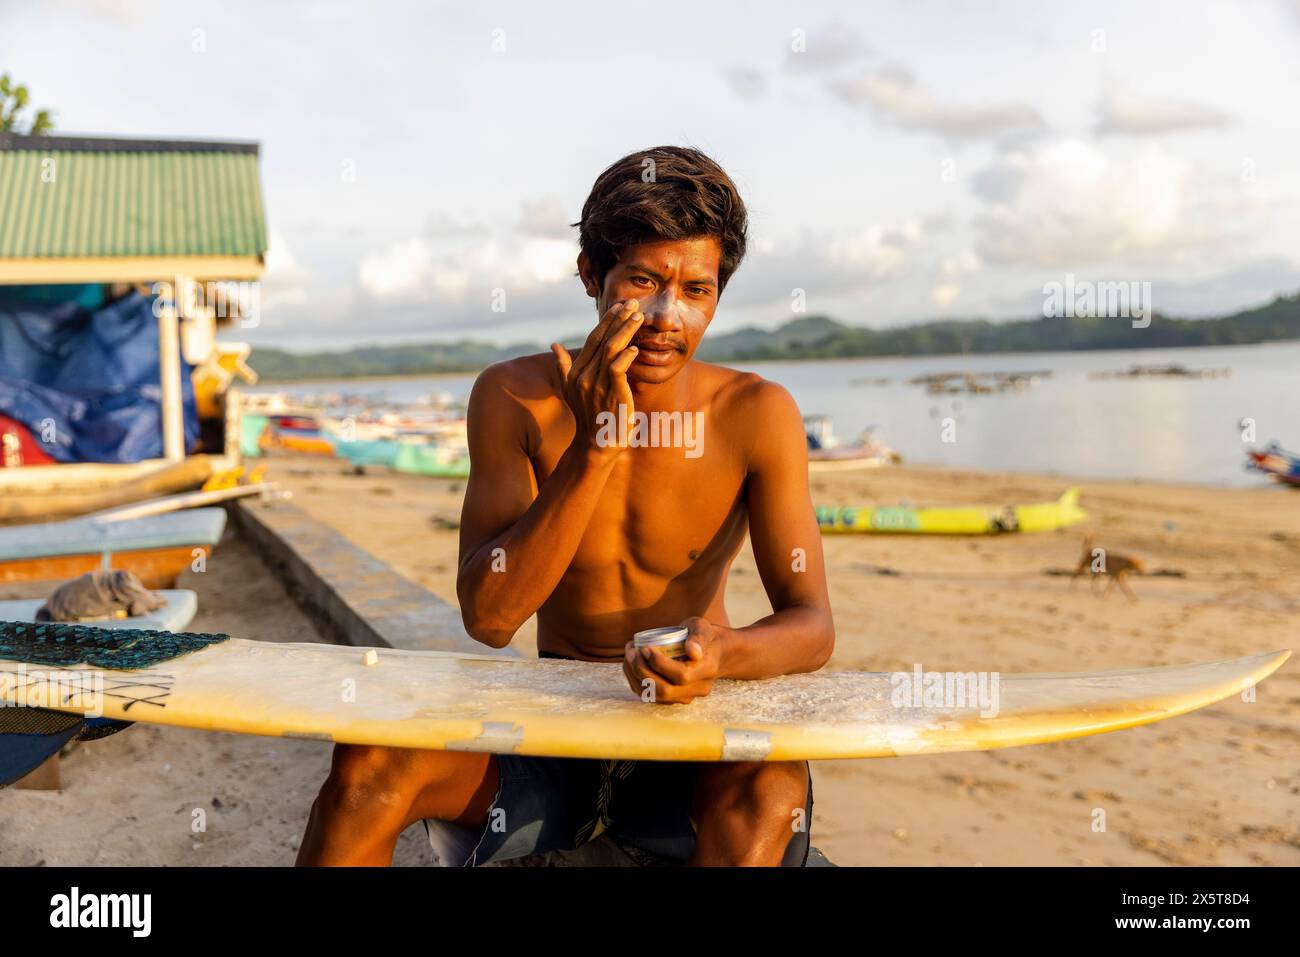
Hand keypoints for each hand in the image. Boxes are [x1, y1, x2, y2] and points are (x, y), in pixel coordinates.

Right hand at [551, 299, 642, 458]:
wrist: (595, 444)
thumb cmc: (589, 416)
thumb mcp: (570, 390)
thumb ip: (563, 366)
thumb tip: (554, 345)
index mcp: (576, 372)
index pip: (592, 340)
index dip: (606, 321)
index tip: (619, 306)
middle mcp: (584, 376)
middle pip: (602, 340)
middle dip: (618, 319)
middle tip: (632, 303)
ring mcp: (596, 386)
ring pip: (611, 351)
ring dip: (626, 332)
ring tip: (638, 317)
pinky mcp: (610, 395)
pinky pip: (617, 371)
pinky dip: (626, 358)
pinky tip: (635, 348)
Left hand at [622, 617, 723, 704]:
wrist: (712, 653)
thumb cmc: (705, 636)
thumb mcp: (704, 628)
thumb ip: (699, 637)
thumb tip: (693, 651)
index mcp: (707, 670)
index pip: (681, 675)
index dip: (660, 664)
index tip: (646, 648)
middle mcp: (698, 688)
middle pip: (665, 690)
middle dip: (643, 671)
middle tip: (632, 651)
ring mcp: (685, 697)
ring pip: (655, 695)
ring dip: (635, 676)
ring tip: (628, 655)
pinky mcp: (673, 699)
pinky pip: (650, 696)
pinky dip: (636, 682)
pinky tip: (630, 665)